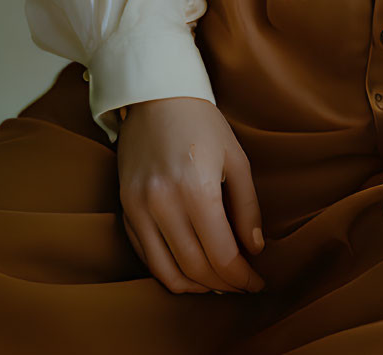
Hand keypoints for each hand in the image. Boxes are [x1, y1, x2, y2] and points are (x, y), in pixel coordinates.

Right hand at [117, 96, 266, 294]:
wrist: (156, 96)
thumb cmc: (202, 124)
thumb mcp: (235, 158)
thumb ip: (247, 206)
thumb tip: (254, 250)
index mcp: (196, 189)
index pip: (221, 254)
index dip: (241, 277)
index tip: (257, 283)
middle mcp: (163, 203)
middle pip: (195, 268)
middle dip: (223, 284)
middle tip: (241, 284)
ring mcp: (138, 208)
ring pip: (166, 271)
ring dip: (195, 286)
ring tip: (217, 283)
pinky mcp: (125, 209)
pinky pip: (146, 256)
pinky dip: (169, 271)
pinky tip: (190, 269)